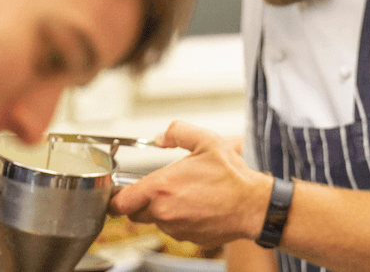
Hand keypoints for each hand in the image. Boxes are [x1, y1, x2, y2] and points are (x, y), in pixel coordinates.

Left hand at [108, 120, 272, 247]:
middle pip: (135, 213)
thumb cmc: (232, 176)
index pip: (119, 203)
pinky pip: (175, 229)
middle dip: (142, 201)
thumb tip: (161, 137)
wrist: (254, 205)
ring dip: (163, 210)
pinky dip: (180, 220)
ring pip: (156, 221)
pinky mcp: (188, 239)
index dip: (116, 197)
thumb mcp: (207, 141)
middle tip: (161, 188)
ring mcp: (176, 228)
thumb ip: (178, 132)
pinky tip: (197, 206)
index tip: (120, 191)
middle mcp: (164, 211)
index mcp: (161, 187)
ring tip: (187, 195)